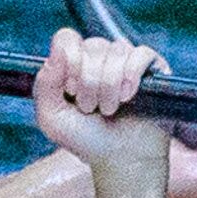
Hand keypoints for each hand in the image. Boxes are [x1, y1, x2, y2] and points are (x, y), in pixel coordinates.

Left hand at [29, 27, 175, 197]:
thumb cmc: (86, 140)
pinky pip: (141, 53)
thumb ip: (45, 84)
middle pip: (92, 46)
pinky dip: (132, 75)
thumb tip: (57, 51)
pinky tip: (128, 97)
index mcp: (74, 63)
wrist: (119, 159)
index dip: (69, 61)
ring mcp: (126, 60)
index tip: (71, 90)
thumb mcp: (52, 118)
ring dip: (109, 86)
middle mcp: (100, 57)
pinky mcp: (151, 68)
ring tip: (109, 109)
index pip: (67, 38)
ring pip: (116, 51)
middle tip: (91, 108)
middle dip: (90, 83)